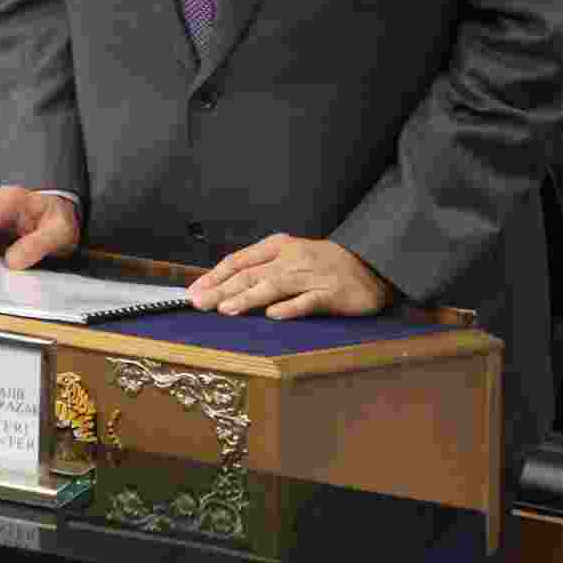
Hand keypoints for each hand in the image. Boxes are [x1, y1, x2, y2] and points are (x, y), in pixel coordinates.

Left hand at [188, 235, 394, 318]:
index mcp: (278, 247)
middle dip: (221, 289)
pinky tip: (273, 315)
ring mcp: (310, 276)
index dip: (214, 276)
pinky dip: (290, 307)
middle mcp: (291, 259)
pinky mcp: (330, 294)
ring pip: (273, 286)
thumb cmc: (323, 264)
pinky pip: (307, 301)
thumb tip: (225, 289)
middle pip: (250, 274)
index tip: (193, 291)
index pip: (239, 260)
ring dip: (248, 297)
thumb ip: (261, 269)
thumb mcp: (289, 257)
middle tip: (198, 303)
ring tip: (226, 308)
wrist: (369, 265)